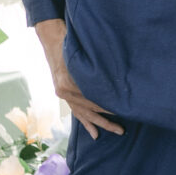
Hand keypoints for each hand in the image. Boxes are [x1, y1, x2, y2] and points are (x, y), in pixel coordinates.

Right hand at [33, 18, 121, 140]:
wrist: (53, 40)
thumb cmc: (71, 44)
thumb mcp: (81, 55)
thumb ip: (94, 69)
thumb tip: (114, 81)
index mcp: (67, 84)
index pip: (91, 100)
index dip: (107, 106)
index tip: (122, 110)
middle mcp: (64, 92)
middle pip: (89, 110)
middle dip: (107, 120)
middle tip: (122, 129)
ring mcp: (64, 96)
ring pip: (85, 114)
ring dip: (100, 124)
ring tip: (116, 131)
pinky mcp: (65, 96)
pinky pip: (77, 113)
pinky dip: (87, 123)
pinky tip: (95, 134)